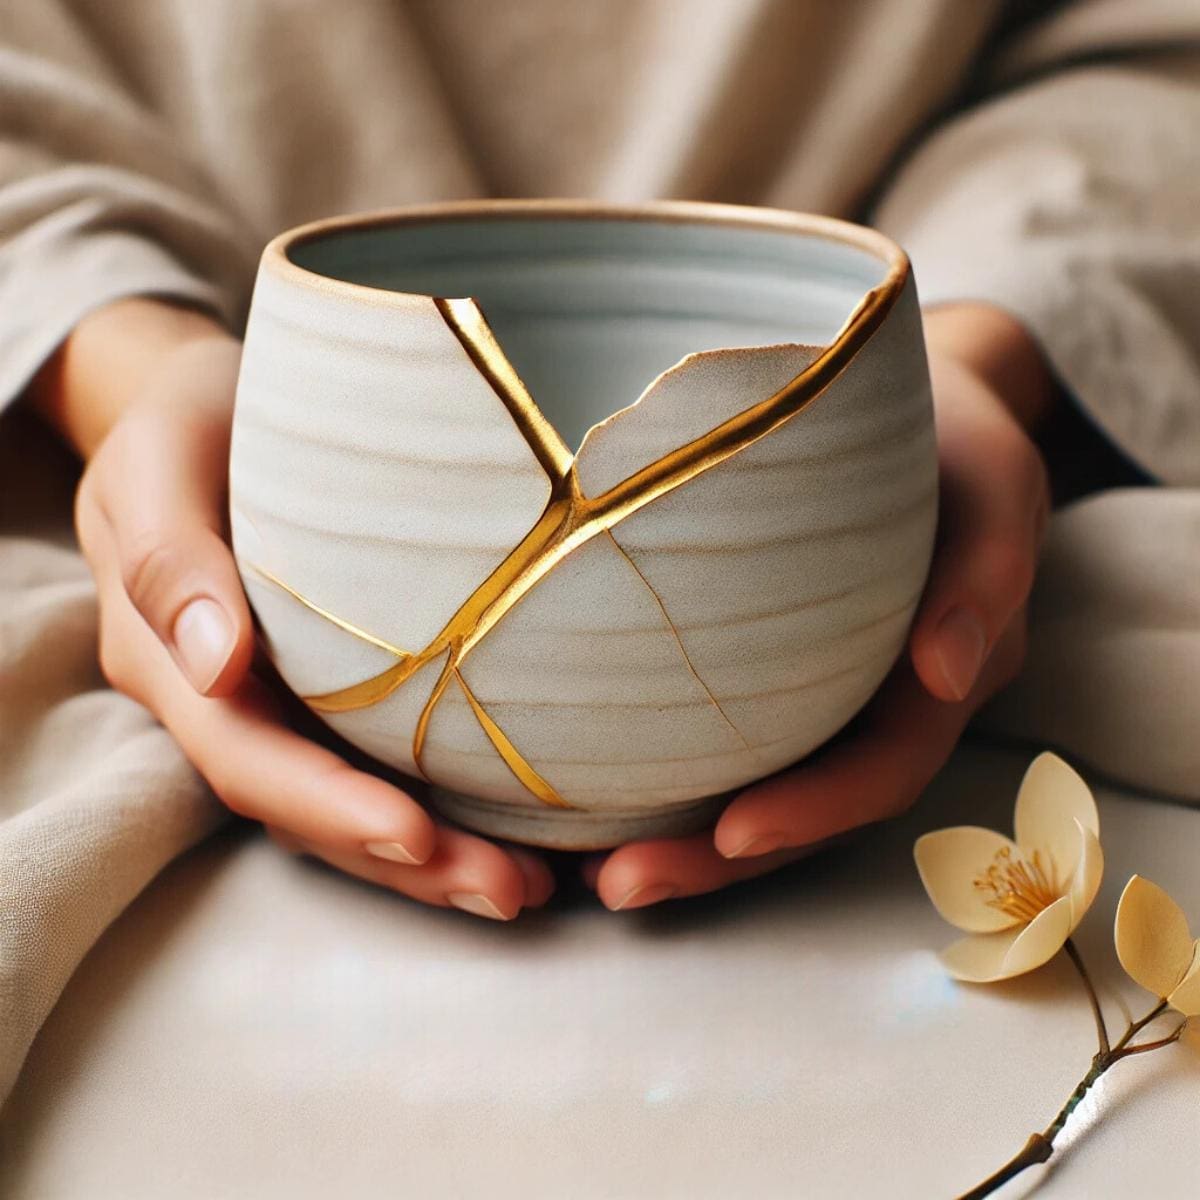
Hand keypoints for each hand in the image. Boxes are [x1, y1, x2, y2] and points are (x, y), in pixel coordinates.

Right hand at [32, 297, 553, 919]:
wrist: (215, 407)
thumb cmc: (185, 423)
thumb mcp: (156, 464)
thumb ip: (169, 558)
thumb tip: (216, 663)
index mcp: (175, 664)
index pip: (249, 760)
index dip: (329, 808)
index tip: (417, 839)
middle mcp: (232, 704)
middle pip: (311, 810)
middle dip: (407, 863)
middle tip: (510, 891)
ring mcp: (285, 704)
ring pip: (352, 803)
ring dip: (436, 859)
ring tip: (529, 887)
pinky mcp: (334, 691)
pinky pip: (385, 763)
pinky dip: (449, 806)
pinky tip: (520, 829)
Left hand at [581, 302, 1053, 909]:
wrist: (910, 401)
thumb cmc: (949, 430)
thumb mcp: (993, 476)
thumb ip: (987, 571)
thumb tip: (945, 674)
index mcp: (943, 674)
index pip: (883, 767)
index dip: (816, 811)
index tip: (731, 836)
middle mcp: (884, 701)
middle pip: (806, 807)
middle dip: (718, 858)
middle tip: (620, 885)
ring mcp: (828, 693)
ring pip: (762, 789)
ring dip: (683, 843)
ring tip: (594, 873)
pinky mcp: (776, 672)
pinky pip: (729, 740)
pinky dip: (670, 783)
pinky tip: (595, 808)